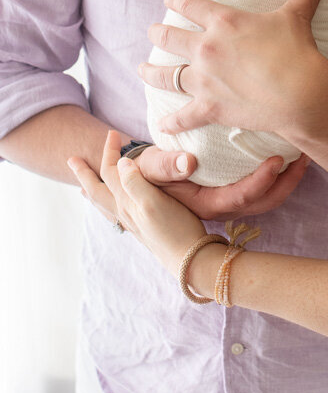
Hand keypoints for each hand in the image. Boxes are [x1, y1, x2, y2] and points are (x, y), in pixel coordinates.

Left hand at [69, 131, 205, 276]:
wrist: (189, 259)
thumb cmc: (174, 229)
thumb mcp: (153, 202)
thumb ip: (135, 182)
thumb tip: (121, 162)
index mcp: (126, 201)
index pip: (110, 172)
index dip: (109, 151)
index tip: (112, 133)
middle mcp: (125, 212)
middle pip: (97, 190)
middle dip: (85, 174)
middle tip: (72, 160)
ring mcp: (132, 222)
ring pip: (105, 204)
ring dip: (93, 190)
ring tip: (84, 187)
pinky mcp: (143, 229)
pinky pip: (116, 213)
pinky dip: (109, 205)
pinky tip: (116, 208)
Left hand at [141, 0, 327, 138]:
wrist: (300, 93)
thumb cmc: (297, 51)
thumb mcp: (298, 16)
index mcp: (224, 21)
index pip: (190, 4)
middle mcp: (206, 48)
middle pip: (169, 37)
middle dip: (157, 34)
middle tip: (152, 32)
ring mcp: (204, 80)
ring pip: (165, 75)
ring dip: (150, 72)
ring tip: (141, 70)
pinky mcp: (209, 108)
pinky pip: (182, 117)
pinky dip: (171, 122)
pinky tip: (163, 124)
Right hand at [160, 153, 310, 218]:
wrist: (141, 183)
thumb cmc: (145, 174)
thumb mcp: (148, 168)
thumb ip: (165, 165)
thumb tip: (188, 162)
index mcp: (205, 203)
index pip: (240, 197)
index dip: (261, 180)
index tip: (278, 158)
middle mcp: (221, 206)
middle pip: (264, 202)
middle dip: (287, 181)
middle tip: (305, 155)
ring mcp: (229, 200)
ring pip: (268, 197)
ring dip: (288, 178)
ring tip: (304, 152)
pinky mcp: (233, 191)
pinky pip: (264, 188)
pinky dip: (280, 173)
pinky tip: (289, 152)